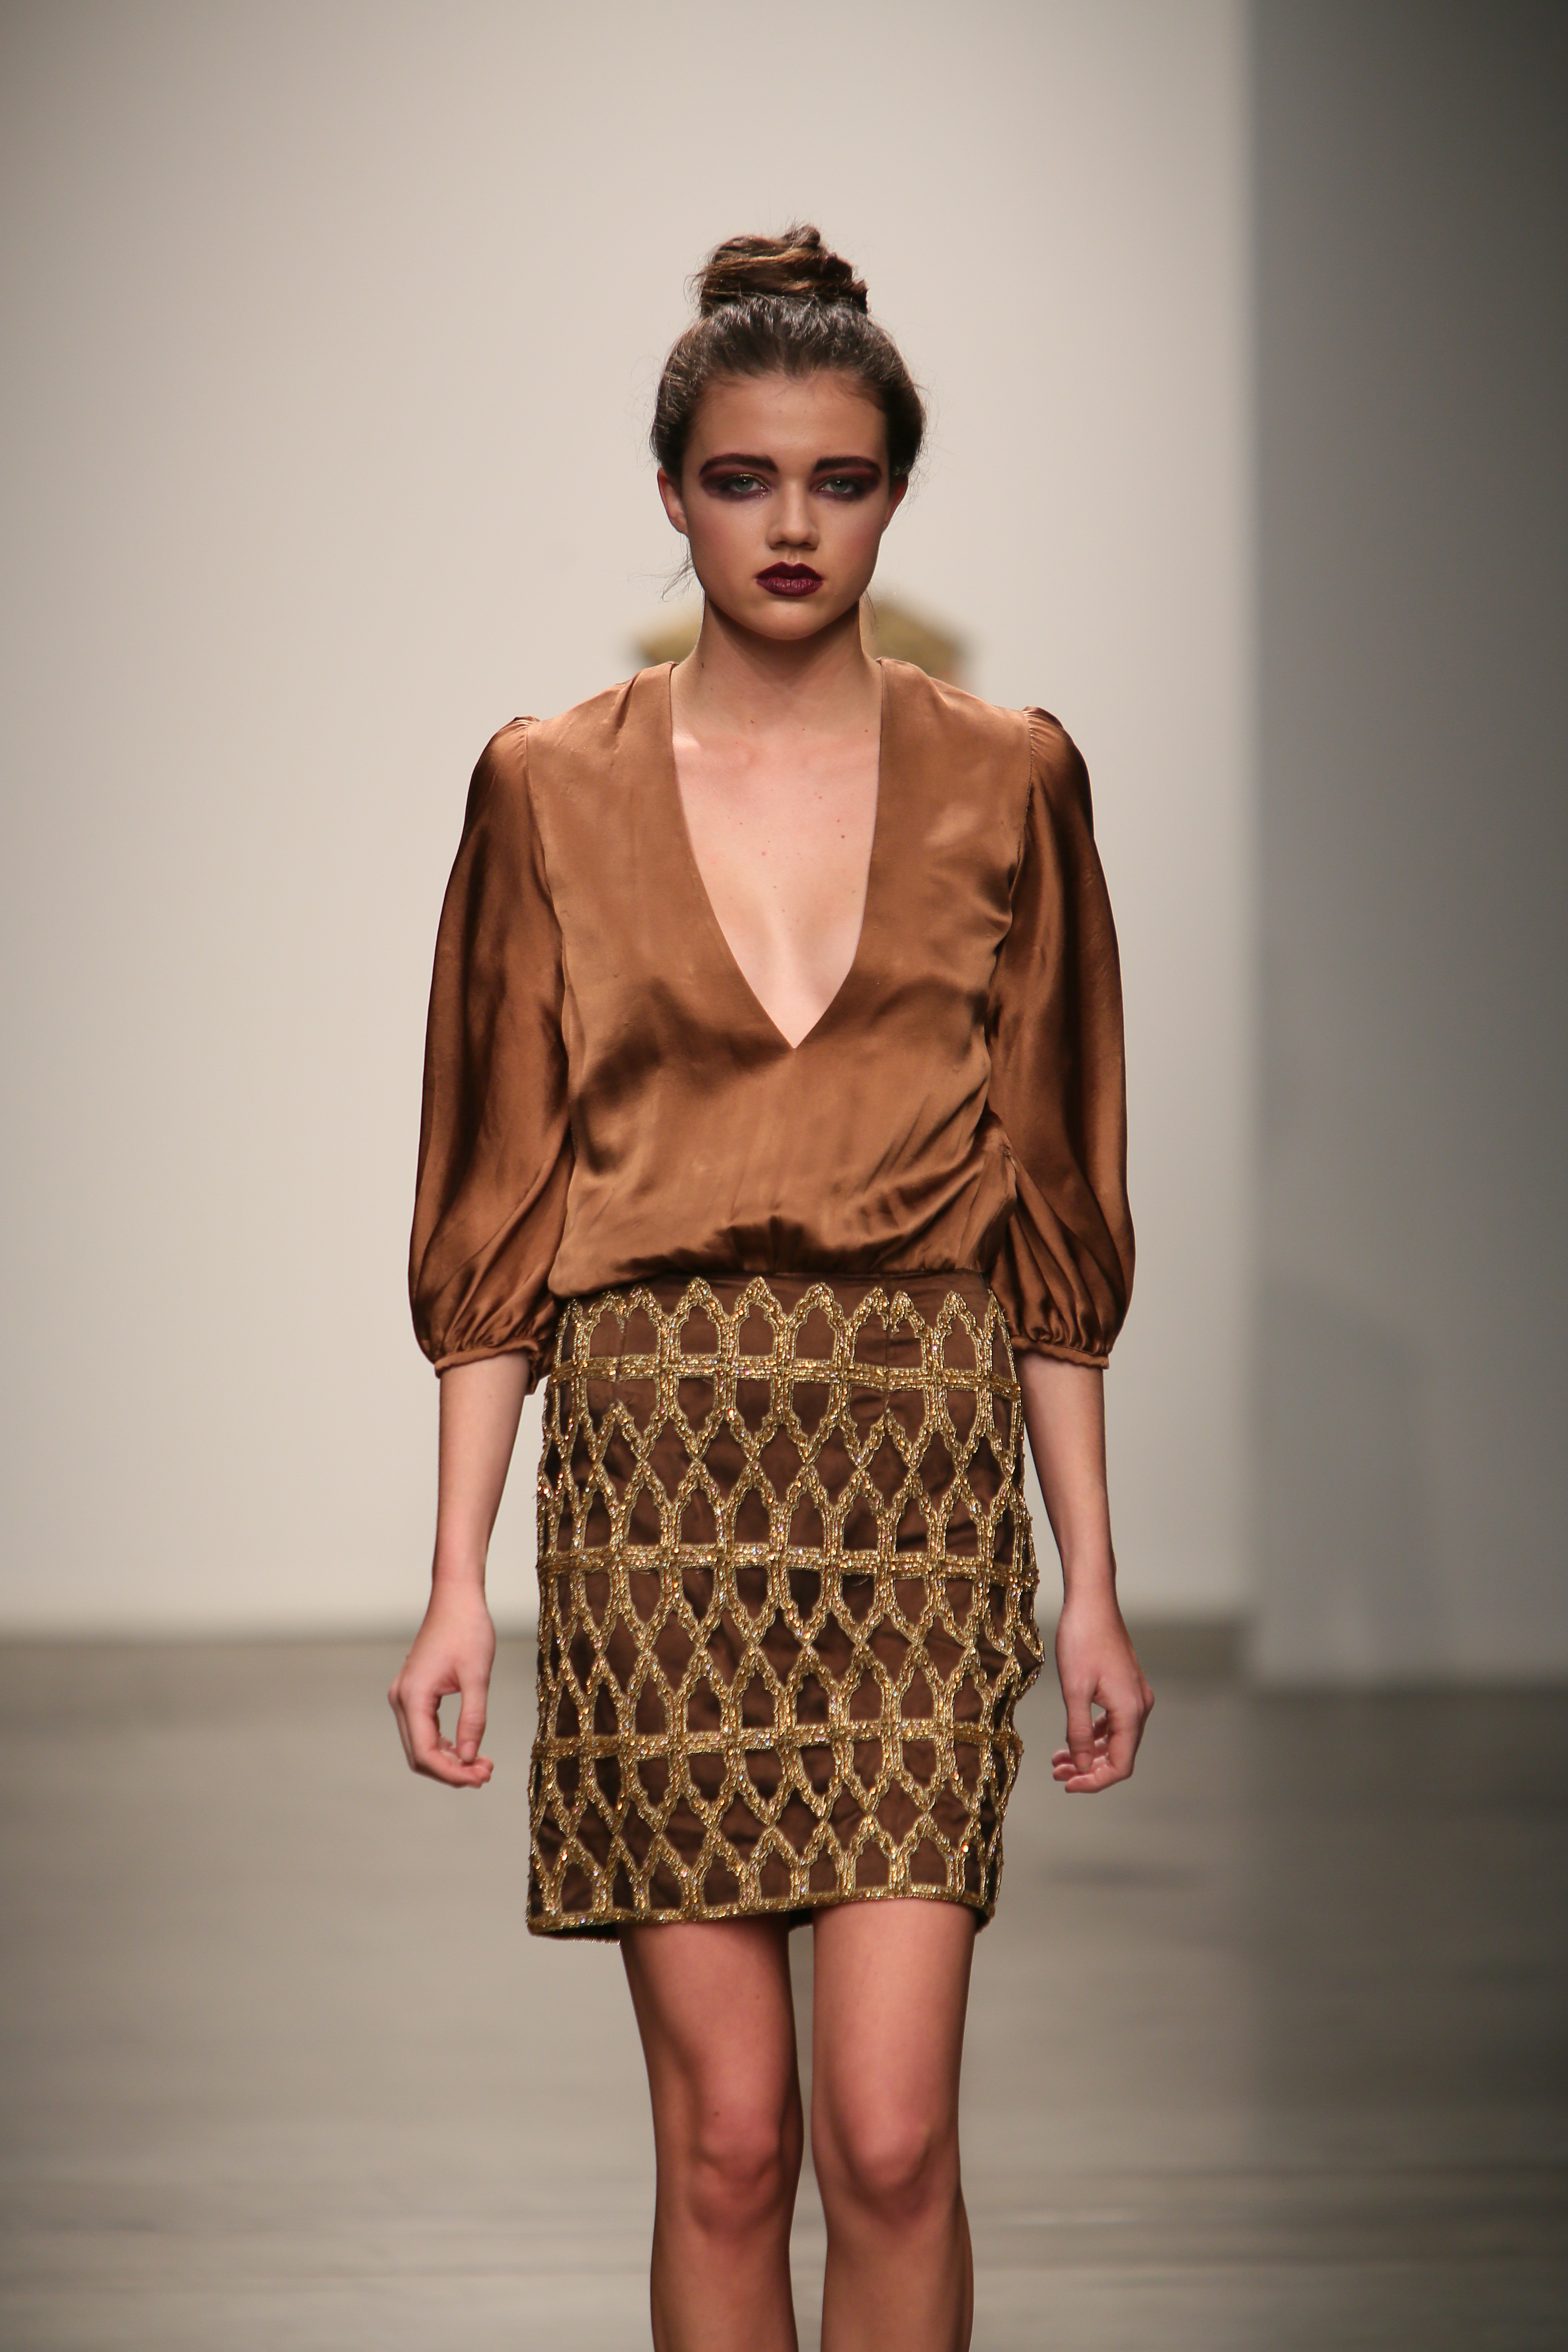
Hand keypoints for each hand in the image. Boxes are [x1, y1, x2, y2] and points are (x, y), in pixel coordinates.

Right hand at [388, 1584, 496, 1787]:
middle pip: (419, 1754)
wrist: (457, 1598)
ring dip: (448, 1760)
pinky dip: (443, 1744)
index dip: (451, 1773)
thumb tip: (470, 1757)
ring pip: (419, 1745)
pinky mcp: (414, 1692)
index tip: (480, 1778)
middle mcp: (402, 1698)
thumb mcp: (477, 1676)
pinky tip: (467, 1749)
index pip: (425, 1752)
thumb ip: (473, 1718)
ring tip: (481, 1765)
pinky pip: (423, 1730)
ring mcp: (405, 1695)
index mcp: (413, 1696)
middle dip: (450, 1771)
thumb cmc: (468, 1629)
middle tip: (485, 1774)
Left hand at [1051, 1591, 1152, 1792]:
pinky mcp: (1125, 1687)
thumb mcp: (1074, 1689)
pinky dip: (1094, 1734)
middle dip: (1089, 1768)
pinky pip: (1114, 1722)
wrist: (1091, 1601)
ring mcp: (1134, 1696)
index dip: (1095, 1780)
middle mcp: (1139, 1706)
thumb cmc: (1082, 1639)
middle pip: (1119, 1754)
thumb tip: (1083, 1764)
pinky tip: (1073, 1737)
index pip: (1121, 1764)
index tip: (1068, 1783)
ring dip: (1089, 1752)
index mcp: (1131, 1710)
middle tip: (1058, 1773)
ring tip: (1059, 1759)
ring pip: (1116, 1739)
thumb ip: (1079, 1731)